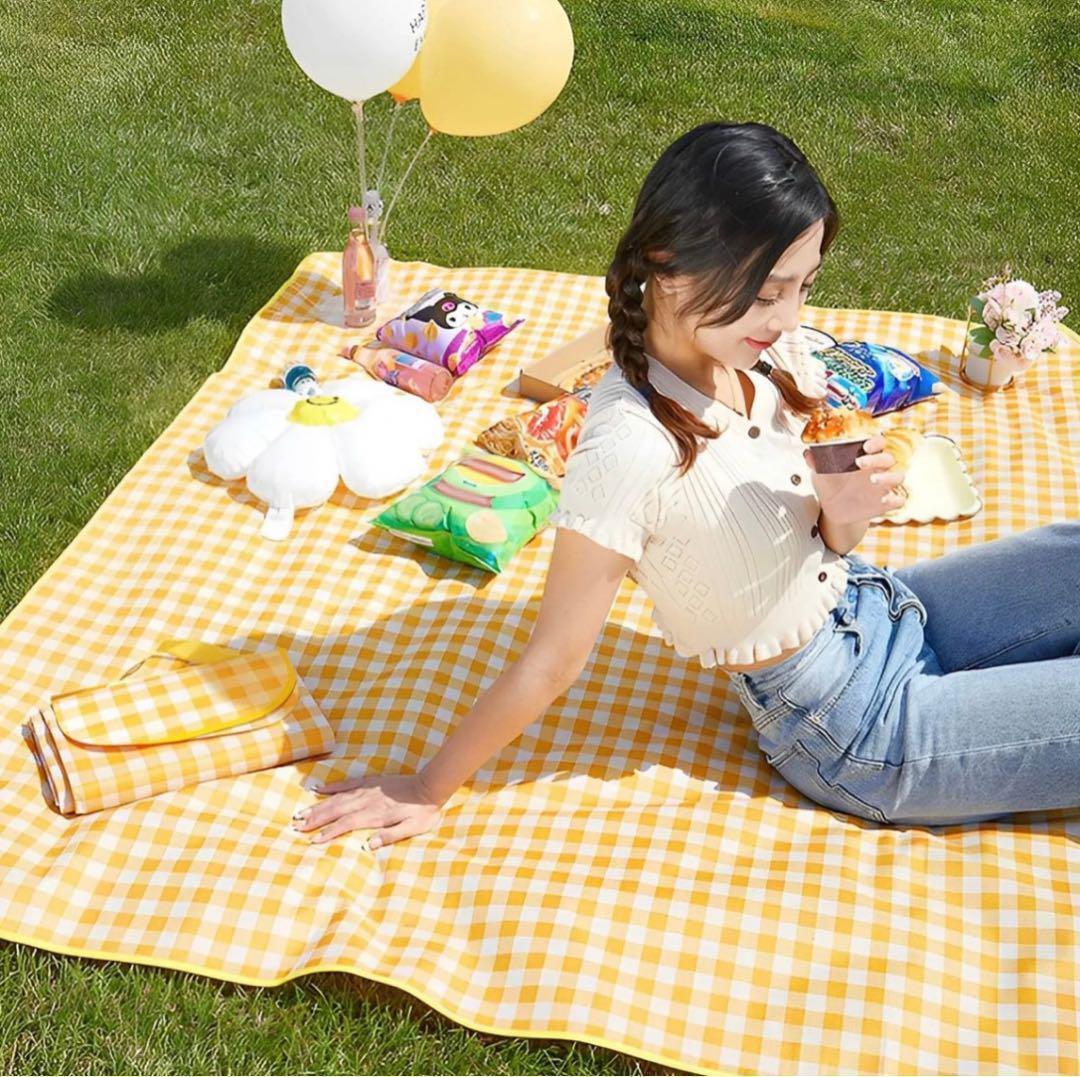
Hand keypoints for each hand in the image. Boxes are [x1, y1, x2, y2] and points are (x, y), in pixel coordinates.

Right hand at [292, 772, 443, 849]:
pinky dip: (332, 786)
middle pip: (336, 811)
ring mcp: (366, 790)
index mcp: (375, 815)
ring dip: (318, 806)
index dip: (329, 832)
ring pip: (337, 798)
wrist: (430, 786)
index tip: (313, 840)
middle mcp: (366, 801)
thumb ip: (390, 836)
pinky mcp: (369, 781)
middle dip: (315, 819)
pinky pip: (347, 783)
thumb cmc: (422, 812)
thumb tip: (367, 846)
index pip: (346, 825)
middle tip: (296, 826)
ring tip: (301, 812)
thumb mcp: (412, 829)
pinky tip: (319, 789)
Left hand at [803, 433, 907, 524]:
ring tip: (872, 480)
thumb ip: (816, 463)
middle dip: (878, 458)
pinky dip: (894, 499)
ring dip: (888, 477)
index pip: (878, 443)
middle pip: (889, 458)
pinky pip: (899, 499)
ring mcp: (882, 486)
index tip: (865, 446)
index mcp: (864, 458)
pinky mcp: (885, 503)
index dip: (876, 442)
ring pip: (898, 476)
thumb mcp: (821, 474)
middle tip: (860, 463)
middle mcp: (877, 470)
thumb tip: (808, 454)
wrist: (832, 510)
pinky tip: (882, 500)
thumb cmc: (830, 485)